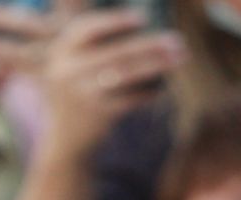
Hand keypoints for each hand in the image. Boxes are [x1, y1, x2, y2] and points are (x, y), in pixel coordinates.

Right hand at [36, 8, 183, 160]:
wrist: (64, 138)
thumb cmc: (75, 90)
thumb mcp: (71, 63)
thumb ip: (93, 44)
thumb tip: (138, 24)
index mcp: (62, 51)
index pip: (88, 29)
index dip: (115, 21)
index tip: (142, 19)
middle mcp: (68, 71)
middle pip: (116, 52)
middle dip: (150, 45)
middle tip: (176, 40)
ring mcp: (83, 95)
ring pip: (126, 74)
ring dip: (156, 64)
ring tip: (178, 58)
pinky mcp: (97, 115)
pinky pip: (129, 100)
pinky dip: (148, 92)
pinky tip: (163, 87)